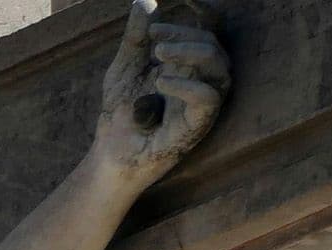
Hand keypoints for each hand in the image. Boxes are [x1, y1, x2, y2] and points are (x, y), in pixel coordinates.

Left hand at [92, 0, 230, 186]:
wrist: (111, 151)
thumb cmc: (121, 110)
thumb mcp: (124, 67)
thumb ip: (136, 38)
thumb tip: (145, 1)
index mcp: (188, 63)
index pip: (208, 31)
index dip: (206, 12)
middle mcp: (201, 80)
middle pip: (214, 44)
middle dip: (186, 33)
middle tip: (155, 38)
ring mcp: (202, 103)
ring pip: (220, 67)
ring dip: (191, 52)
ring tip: (159, 52)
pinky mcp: (197, 125)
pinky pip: (208, 99)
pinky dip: (188, 85)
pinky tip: (160, 82)